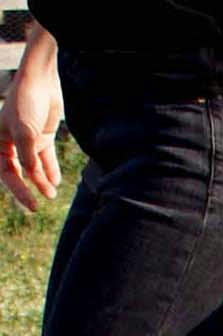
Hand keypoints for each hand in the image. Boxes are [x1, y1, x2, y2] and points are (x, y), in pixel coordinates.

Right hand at [0, 50, 62, 214]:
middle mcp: (11, 142)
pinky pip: (45, 159)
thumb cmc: (26, 102)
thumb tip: (31, 174)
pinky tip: (55, 182)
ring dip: (41, 181)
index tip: (31, 206)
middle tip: (37, 207)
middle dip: (28, 188)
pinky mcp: (42, 137)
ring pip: (33, 167)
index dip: (18, 190)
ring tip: (51, 194)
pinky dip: (50, 170)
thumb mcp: (25, 130)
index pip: (6, 172)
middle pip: (18, 172)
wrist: (41, 81)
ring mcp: (27, 141)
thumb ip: (28, 154)